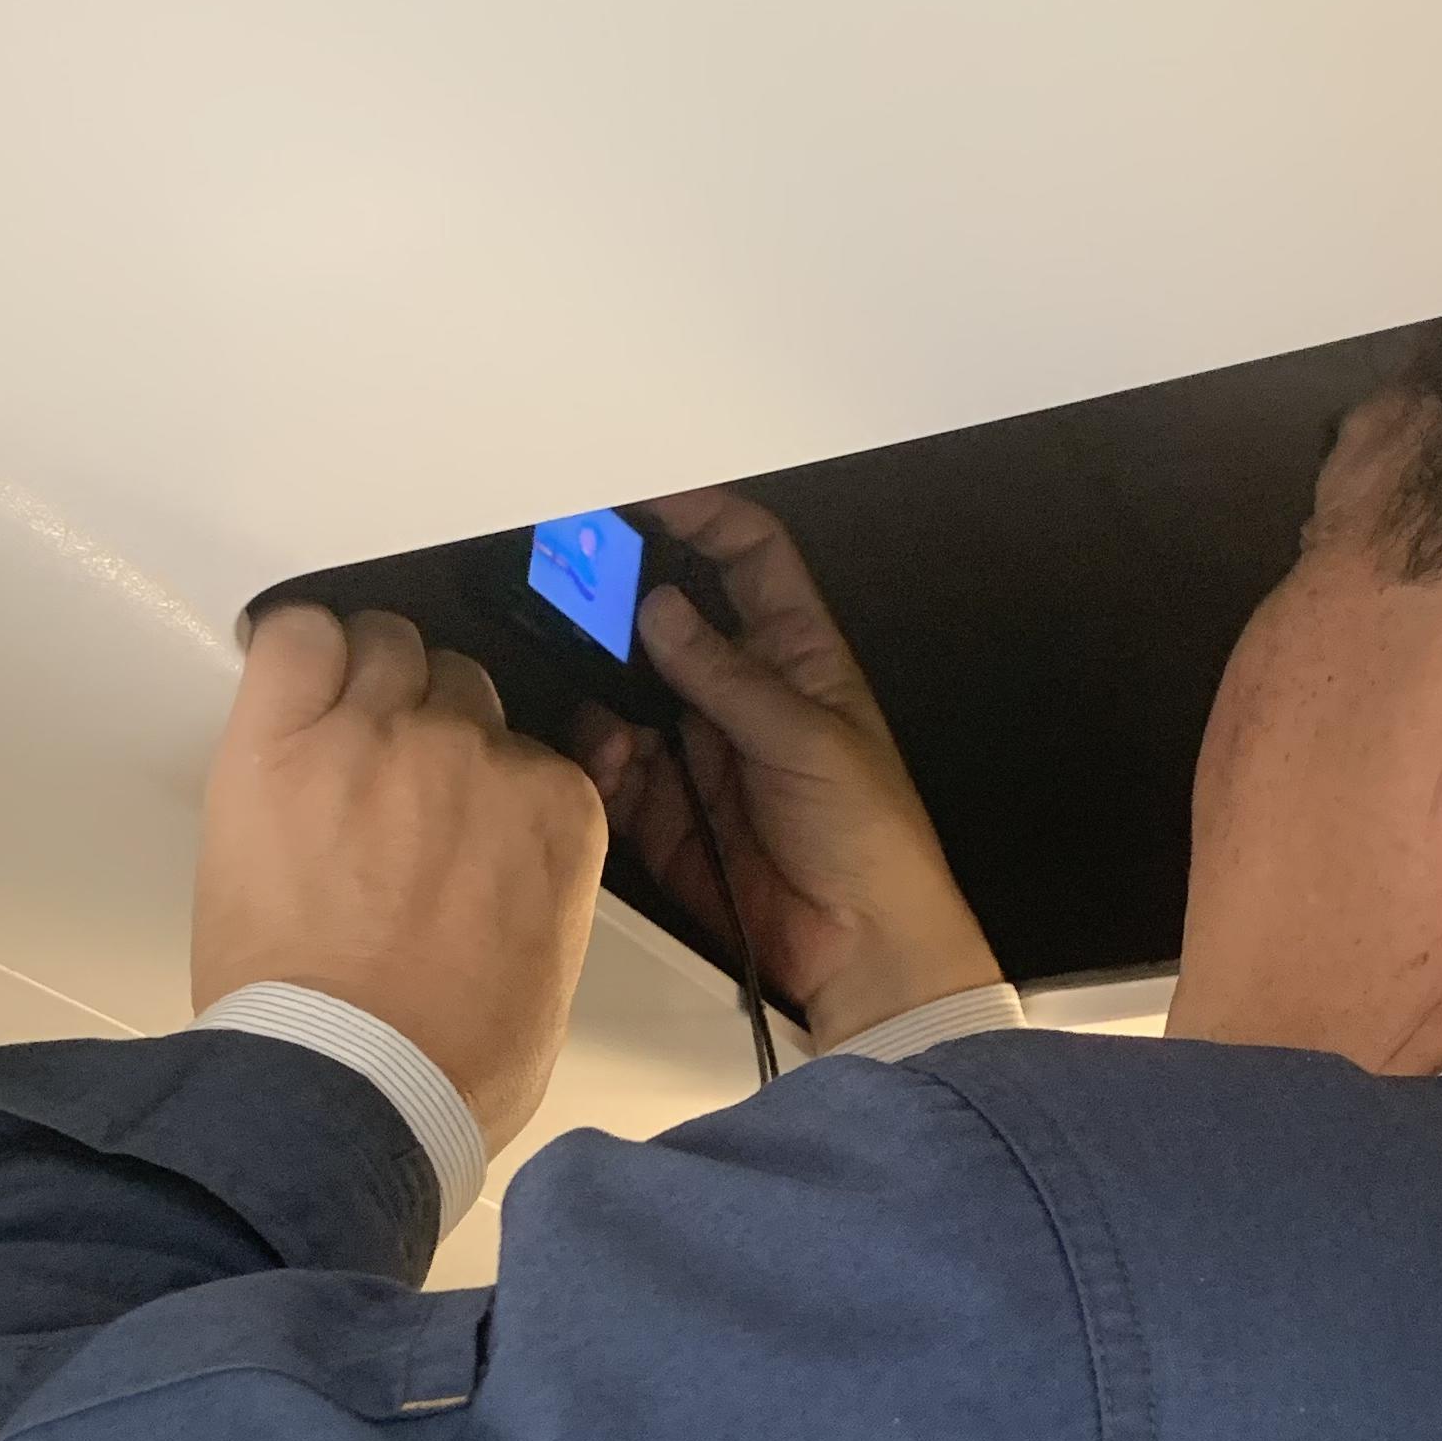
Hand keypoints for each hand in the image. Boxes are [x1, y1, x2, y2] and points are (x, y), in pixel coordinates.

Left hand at [193, 605, 607, 1156]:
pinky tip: (287, 695)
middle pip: (456, 686)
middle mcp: (473, 753)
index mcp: (553, 809)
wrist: (351, 1085)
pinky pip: (295, 636)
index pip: (522, 745)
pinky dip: (292, 651)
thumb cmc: (449, 1061)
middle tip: (385, 793)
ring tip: (330, 744)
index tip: (449, 818)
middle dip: (425, 726)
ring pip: (382, 645)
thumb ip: (538, 891)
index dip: (480, 779)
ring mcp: (375, 736)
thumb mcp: (548, 975)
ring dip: (363, 680)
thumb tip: (504, 878)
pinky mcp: (280, 742)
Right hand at [568, 488, 1001, 1051]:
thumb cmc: (869, 836)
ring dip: (606, 694)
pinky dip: (602, 762)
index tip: (645, 493)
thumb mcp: (806, 739)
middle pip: (670, 621)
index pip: (748, 557)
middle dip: (622, 607)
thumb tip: (661, 610)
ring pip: (630, 695)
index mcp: (797, 657)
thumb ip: (727, 675)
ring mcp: (703, 751)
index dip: (702, 515)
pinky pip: (618, 769)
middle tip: (572, 592)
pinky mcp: (671, 810)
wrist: (861, 947)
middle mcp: (744, 694)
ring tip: (604, 709)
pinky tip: (608, 763)